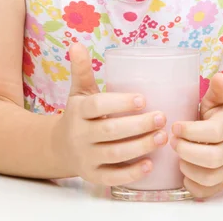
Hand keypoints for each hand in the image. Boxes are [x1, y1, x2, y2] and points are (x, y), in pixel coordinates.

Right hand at [53, 43, 168, 185]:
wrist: (59, 147)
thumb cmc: (78, 113)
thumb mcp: (79, 91)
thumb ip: (81, 69)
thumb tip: (76, 44)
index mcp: (78, 111)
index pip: (97, 105)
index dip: (119, 102)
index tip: (143, 99)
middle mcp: (80, 135)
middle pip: (110, 131)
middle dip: (138, 126)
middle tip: (162, 117)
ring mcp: (86, 157)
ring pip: (114, 154)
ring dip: (140, 147)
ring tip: (163, 137)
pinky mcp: (93, 176)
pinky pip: (113, 177)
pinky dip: (131, 173)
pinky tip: (150, 164)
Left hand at [170, 72, 222, 198]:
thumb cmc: (221, 115)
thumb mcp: (220, 99)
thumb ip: (219, 89)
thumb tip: (219, 76)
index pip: (214, 132)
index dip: (192, 131)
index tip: (175, 125)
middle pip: (212, 158)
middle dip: (187, 151)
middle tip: (172, 141)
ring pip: (210, 178)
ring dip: (188, 168)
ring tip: (177, 156)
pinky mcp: (222, 182)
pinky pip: (208, 192)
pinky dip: (193, 185)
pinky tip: (183, 172)